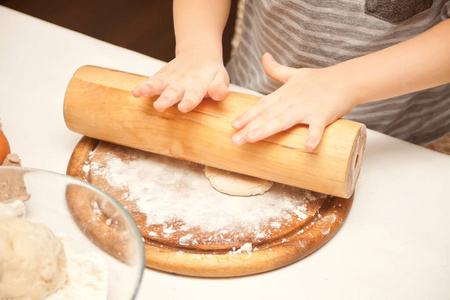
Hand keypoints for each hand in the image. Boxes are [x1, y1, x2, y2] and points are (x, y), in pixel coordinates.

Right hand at [132, 51, 228, 112]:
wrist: (198, 54)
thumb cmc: (211, 74)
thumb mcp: (221, 78)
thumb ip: (220, 87)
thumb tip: (217, 94)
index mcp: (198, 85)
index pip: (194, 94)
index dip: (189, 101)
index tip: (183, 107)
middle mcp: (182, 82)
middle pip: (173, 91)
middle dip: (166, 99)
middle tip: (160, 106)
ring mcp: (170, 79)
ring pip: (158, 84)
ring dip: (149, 89)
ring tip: (139, 93)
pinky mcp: (160, 78)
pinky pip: (150, 82)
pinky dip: (142, 87)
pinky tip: (134, 92)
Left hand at [231, 53, 356, 150]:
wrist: (346, 79)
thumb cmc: (319, 79)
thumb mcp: (294, 73)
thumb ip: (276, 69)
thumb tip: (264, 56)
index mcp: (284, 94)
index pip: (262, 105)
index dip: (247, 115)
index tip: (233, 125)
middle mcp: (291, 101)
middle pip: (267, 115)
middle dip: (250, 127)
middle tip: (235, 140)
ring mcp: (307, 108)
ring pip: (284, 120)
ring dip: (267, 130)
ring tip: (252, 139)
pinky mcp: (323, 115)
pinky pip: (317, 128)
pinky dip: (313, 137)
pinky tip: (307, 148)